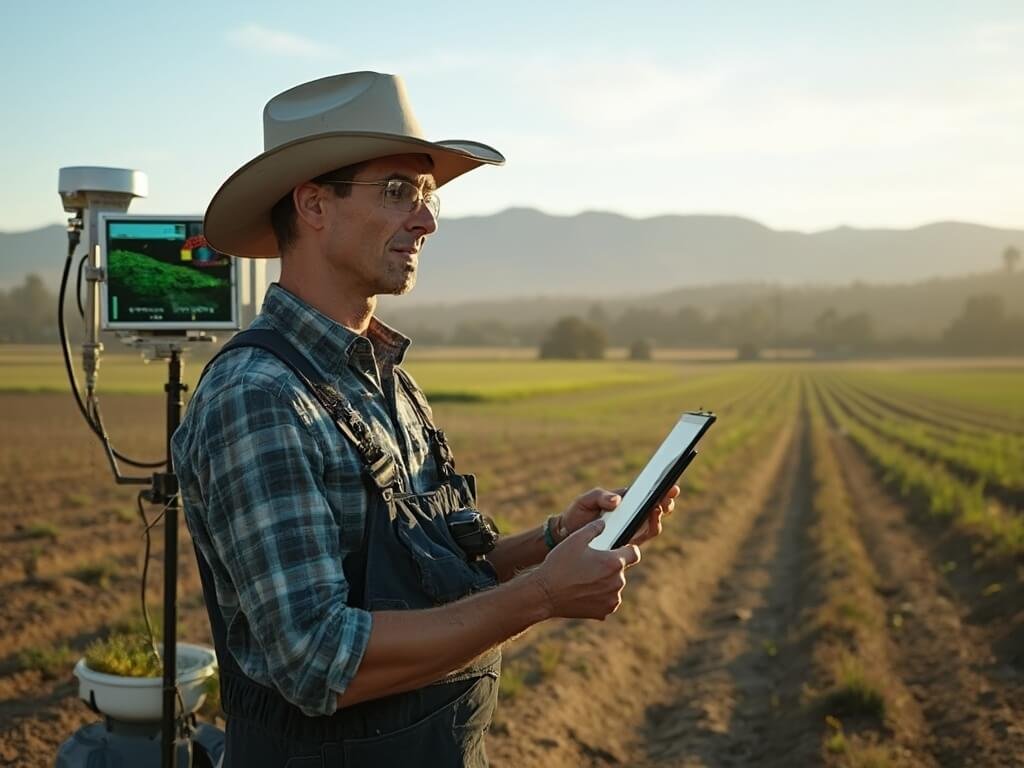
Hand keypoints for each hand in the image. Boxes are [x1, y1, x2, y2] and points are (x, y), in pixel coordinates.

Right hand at [532, 519, 640, 619]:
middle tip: (589, 564)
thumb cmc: (559, 565)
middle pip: (621, 570)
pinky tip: (583, 591)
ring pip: (614, 585)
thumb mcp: (575, 539)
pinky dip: (599, 596)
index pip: (634, 553)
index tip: (618, 549)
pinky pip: (607, 600)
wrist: (545, 593)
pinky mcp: (604, 612)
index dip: (627, 549)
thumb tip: (604, 524)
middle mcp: (617, 582)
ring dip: (605, 581)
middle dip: (610, 566)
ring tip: (584, 578)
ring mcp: (611, 599)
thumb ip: (594, 528)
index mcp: (613, 563)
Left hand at [558, 485, 679, 545]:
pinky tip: (651, 516)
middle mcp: (632, 515)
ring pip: (655, 521)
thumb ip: (600, 496)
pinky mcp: (629, 543)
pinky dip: (653, 525)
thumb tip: (619, 500)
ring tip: (661, 503)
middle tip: (670, 492)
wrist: (567, 537)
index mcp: (624, 501)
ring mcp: (632, 529)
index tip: (671, 481)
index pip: (646, 493)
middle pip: (656, 507)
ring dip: (662, 512)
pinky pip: (646, 535)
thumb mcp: (586, 500)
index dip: (661, 487)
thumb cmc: (577, 514)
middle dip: (667, 499)